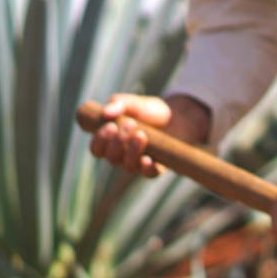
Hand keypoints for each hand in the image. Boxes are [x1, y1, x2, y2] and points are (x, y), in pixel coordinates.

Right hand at [90, 92, 211, 177]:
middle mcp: (122, 155)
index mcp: (112, 141)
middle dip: (118, 141)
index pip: (97, 149)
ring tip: (141, 134)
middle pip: (111, 157)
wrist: (179, 117)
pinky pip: (148, 174)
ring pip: (127, 165)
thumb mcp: (135, 103)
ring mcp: (139, 163)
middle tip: (130, 124)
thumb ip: (119, 103)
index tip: (110, 126)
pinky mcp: (156, 167)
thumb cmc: (151, 112)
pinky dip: (146, 168)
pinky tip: (147, 159)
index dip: (99, 141)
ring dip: (132, 150)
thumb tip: (105, 112)